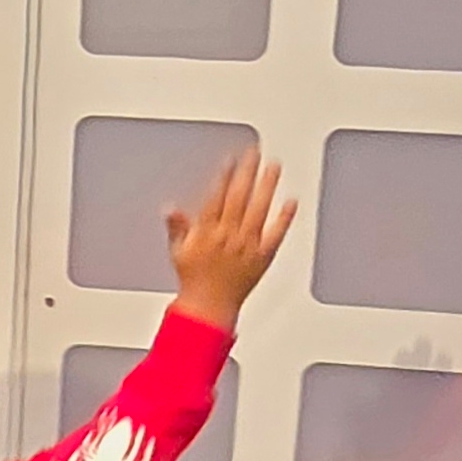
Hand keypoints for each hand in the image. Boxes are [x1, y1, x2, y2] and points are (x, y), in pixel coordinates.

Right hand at [164, 148, 296, 330]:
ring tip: (274, 167)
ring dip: (266, 187)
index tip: (232, 159)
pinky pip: (275, 235)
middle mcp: (228, 235)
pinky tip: (291, 202)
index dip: (225, 176)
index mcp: (207, 232)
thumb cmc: (194, 282)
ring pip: (258, 210)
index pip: (217, 197)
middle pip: (239, 197)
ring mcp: (247, 245)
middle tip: (256, 152)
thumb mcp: (180, 252)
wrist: (209, 308)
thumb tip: (170, 209)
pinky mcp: (262, 257)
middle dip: (247, 172)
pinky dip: (283, 219)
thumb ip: (178, 228)